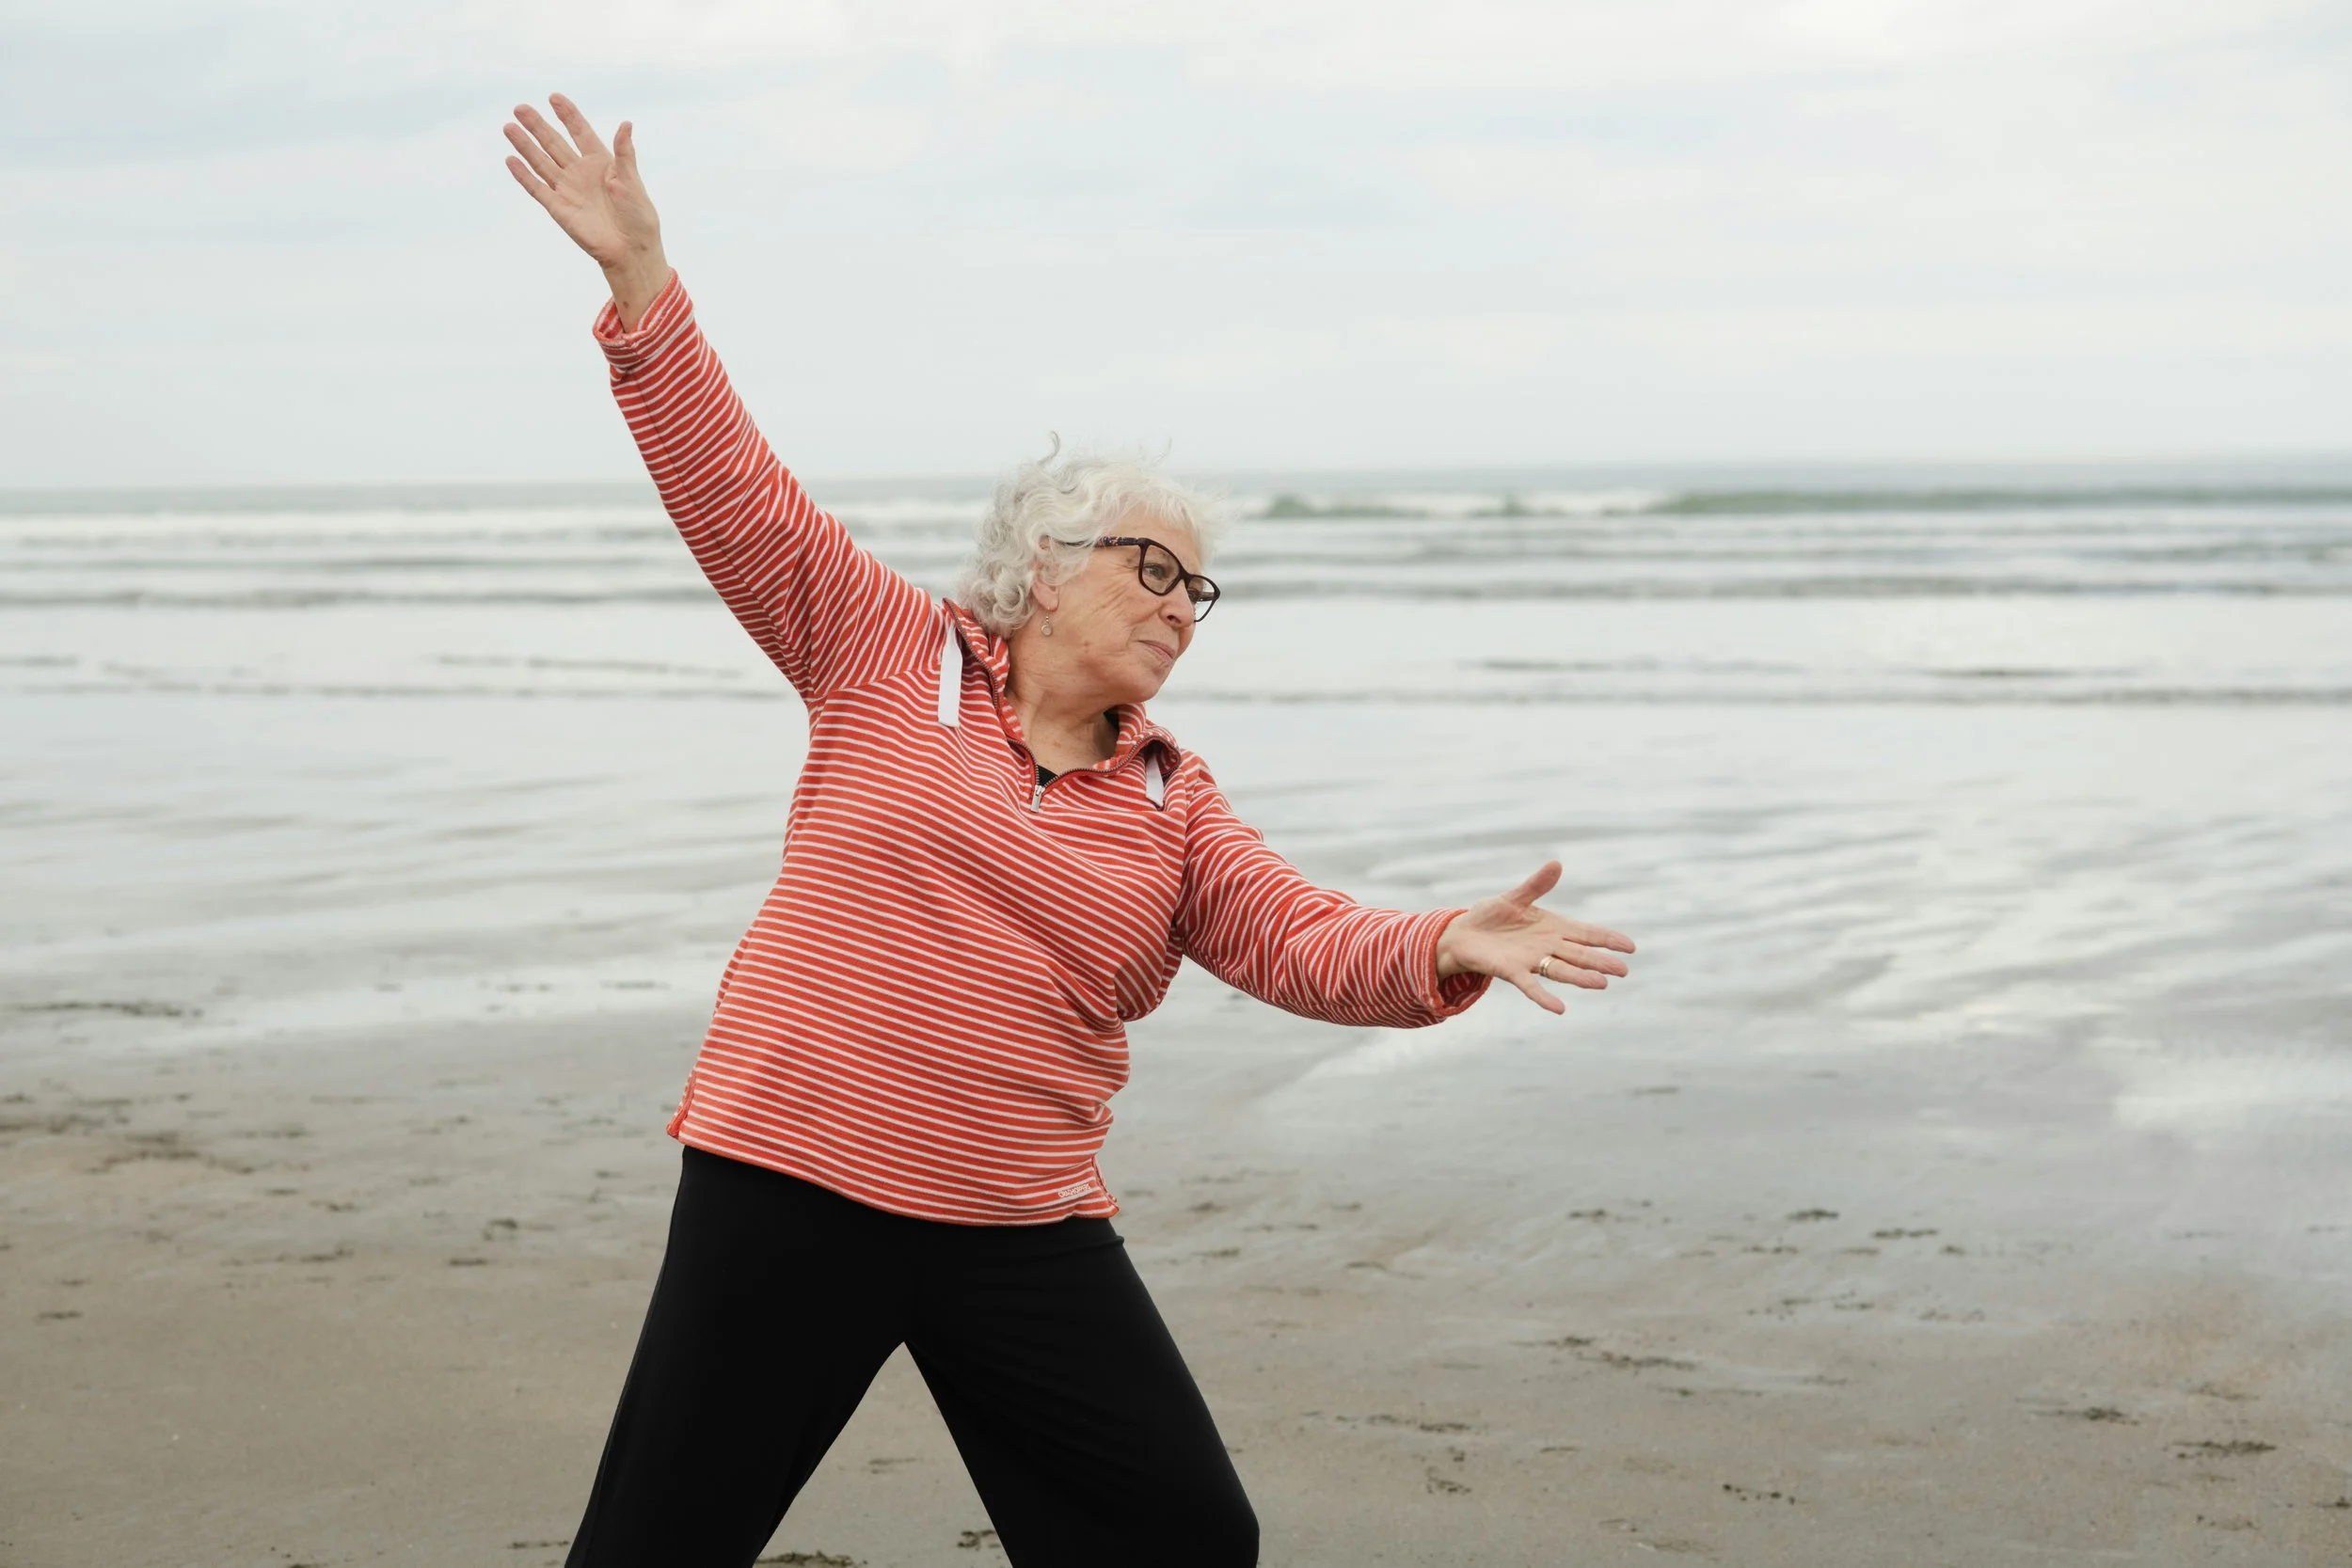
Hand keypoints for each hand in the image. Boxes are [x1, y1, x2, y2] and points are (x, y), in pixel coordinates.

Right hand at [503, 94, 668, 327]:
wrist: (630, 249)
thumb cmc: (638, 216)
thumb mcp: (632, 181)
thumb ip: (624, 153)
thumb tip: (626, 123)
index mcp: (601, 162)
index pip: (580, 132)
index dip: (568, 115)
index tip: (554, 97)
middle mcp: (581, 172)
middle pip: (554, 143)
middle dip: (538, 125)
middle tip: (520, 107)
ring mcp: (568, 189)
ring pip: (541, 161)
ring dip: (525, 145)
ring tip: (509, 126)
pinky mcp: (558, 208)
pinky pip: (537, 188)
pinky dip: (523, 175)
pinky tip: (511, 159)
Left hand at [1434, 861, 1634, 1015]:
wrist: (1462, 934)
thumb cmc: (1491, 916)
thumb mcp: (1514, 897)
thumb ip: (1536, 885)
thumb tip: (1556, 864)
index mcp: (1553, 928)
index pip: (1587, 934)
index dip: (1608, 939)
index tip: (1630, 946)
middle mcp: (1547, 947)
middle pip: (1580, 955)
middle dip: (1602, 962)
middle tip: (1624, 970)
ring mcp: (1531, 961)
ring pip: (1561, 971)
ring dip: (1581, 978)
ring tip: (1601, 983)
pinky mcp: (1511, 971)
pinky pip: (1531, 986)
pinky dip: (1544, 997)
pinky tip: (1559, 1009)